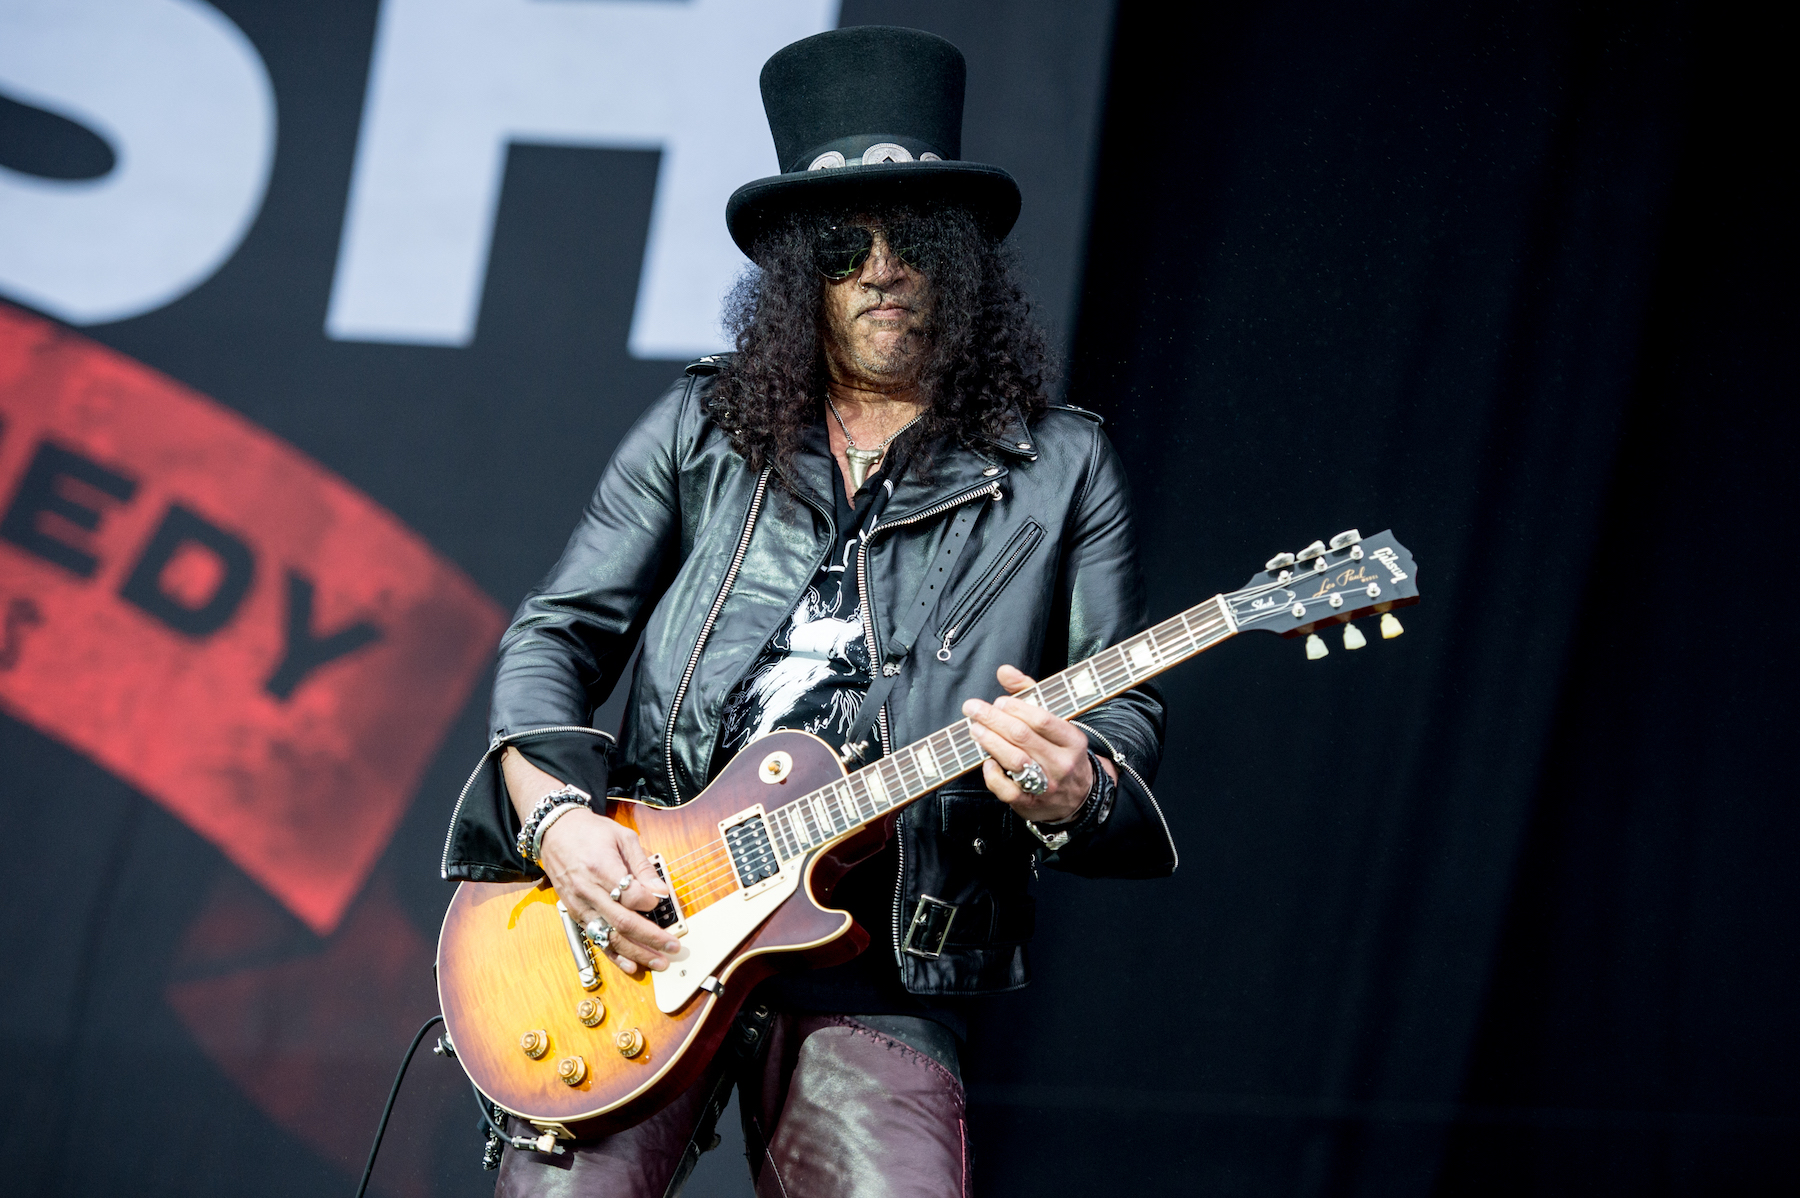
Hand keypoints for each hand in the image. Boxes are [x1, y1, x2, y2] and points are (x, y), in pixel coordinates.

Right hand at [501, 748, 679, 973]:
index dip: (649, 901)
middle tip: (673, 947)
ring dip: (636, 952)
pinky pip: (596, 939)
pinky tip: (631, 966)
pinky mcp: (575, 914)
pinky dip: (614, 955)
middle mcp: (588, 891)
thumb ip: (642, 865)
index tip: (661, 900)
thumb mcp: (622, 836)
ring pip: (610, 936)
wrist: (554, 833)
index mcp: (601, 868)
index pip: (629, 895)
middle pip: (622, 922)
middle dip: (651, 938)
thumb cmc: (591, 832)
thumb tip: (660, 890)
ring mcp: (580, 906)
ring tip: (659, 962)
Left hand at [962, 665, 1116, 823]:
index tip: (998, 702)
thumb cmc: (1060, 752)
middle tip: (973, 709)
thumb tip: (1004, 671)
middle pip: (1023, 737)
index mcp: (1072, 740)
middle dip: (993, 720)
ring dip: (990, 742)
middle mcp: (1062, 763)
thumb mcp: (1055, 721)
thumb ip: (1029, 693)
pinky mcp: (1031, 804)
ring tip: (974, 729)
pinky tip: (986, 761)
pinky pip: (1008, 789)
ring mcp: (1047, 786)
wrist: (1078, 798)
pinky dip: (993, 774)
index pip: (1042, 720)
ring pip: (1015, 761)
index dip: (1016, 708)